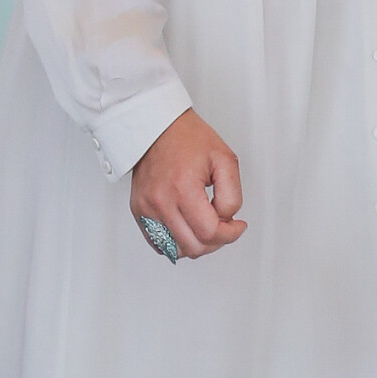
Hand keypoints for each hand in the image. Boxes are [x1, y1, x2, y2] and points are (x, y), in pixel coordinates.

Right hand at [130, 108, 246, 260]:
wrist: (158, 127)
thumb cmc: (188, 138)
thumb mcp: (225, 159)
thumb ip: (232, 194)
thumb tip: (228, 219)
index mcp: (183, 188)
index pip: (209, 233)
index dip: (230, 234)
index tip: (238, 226)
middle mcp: (161, 202)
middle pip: (193, 247)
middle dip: (216, 241)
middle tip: (224, 226)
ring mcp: (147, 209)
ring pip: (176, 251)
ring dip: (197, 244)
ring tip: (206, 225)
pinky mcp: (139, 211)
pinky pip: (159, 244)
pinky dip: (177, 242)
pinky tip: (188, 227)